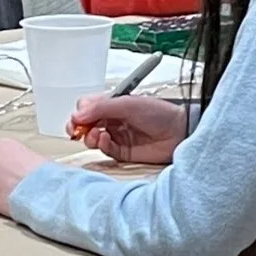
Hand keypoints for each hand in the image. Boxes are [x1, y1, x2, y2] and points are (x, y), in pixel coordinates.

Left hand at [0, 137, 48, 217]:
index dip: (5, 159)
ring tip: (14, 193)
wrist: (45, 195)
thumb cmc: (46, 176)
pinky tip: (12, 204)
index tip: (12, 165)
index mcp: (5, 145)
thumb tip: (27, 166)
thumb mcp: (38, 158)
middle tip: (5, 177)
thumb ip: (24, 159)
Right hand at [67, 92, 187, 164]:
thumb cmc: (160, 112)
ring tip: (95, 134)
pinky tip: (105, 139)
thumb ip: (101, 107)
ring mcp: (117, 136)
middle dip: (77, 126)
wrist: (180, 132)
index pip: (87, 107)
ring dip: (88, 136)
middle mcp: (113, 120)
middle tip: (75, 129)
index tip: (78, 117)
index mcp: (113, 104)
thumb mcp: (127, 103)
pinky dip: (101, 145)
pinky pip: (105, 150)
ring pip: (92, 138)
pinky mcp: (123, 152)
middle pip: (85, 124)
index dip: (79, 112)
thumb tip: (77, 115)